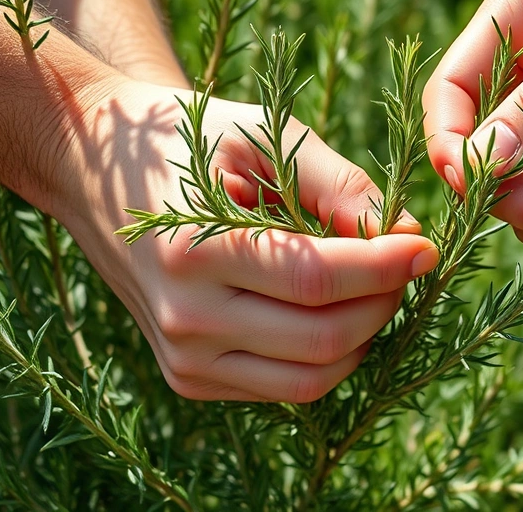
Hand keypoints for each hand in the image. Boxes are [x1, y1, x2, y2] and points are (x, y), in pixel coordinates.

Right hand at [54, 80, 438, 402]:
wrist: (97, 171)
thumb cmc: (185, 141)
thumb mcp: (262, 135)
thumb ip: (337, 184)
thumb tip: (403, 237)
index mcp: (193, 248)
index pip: (317, 280)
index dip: (385, 268)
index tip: (425, 246)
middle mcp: (184, 316)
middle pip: (323, 339)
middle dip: (384, 302)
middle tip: (402, 262)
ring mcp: (184, 358)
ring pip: (311, 379)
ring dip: (363, 337)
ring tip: (370, 285)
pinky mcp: (189, 378)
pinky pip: (284, 387)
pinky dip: (324, 355)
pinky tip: (326, 307)